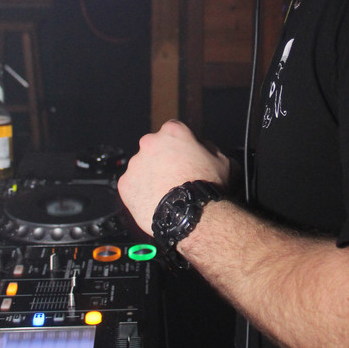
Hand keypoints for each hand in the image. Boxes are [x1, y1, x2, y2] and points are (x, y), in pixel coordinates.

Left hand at [117, 120, 230, 235]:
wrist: (191, 216)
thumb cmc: (207, 189)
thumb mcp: (223, 161)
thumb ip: (209, 148)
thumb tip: (205, 147)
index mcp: (173, 132)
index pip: (173, 130)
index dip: (179, 144)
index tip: (183, 156)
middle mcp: (150, 143)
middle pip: (154, 147)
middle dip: (162, 159)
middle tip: (175, 176)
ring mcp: (136, 164)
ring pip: (141, 167)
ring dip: (150, 176)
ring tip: (166, 193)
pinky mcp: (125, 184)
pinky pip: (131, 185)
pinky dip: (140, 192)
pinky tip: (155, 200)